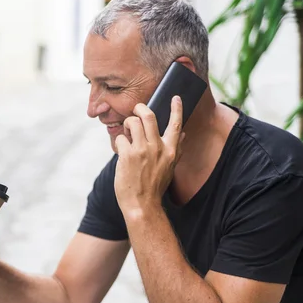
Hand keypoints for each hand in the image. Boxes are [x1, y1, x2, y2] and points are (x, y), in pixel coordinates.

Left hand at [114, 96, 184, 214]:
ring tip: (126, 133)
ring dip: (127, 124)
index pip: (176, 124)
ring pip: (132, 122)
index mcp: (171, 150)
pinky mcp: (127, 155)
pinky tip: (120, 151)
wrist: (142, 205)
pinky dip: (119, 142)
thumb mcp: (170, 168)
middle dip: (139, 108)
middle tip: (135, 110)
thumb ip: (176, 149)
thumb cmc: (155, 186)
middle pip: (148, 115)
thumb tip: (183, 135)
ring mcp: (142, 150)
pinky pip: (120, 138)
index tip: (175, 97)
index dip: (176, 108)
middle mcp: (158, 147)